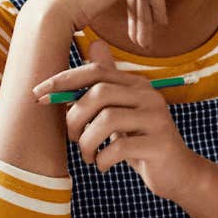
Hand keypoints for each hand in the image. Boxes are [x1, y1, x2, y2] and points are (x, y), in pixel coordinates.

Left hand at [34, 42, 199, 198]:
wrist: (179, 173)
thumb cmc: (142, 142)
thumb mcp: (123, 112)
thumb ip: (108, 84)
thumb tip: (94, 44)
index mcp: (137, 85)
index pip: (96, 71)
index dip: (63, 81)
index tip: (38, 95)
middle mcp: (149, 96)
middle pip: (100, 93)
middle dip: (75, 117)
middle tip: (72, 137)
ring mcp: (157, 119)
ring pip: (107, 120)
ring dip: (87, 142)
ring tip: (88, 156)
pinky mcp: (160, 144)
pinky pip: (120, 147)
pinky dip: (102, 159)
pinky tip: (102, 165)